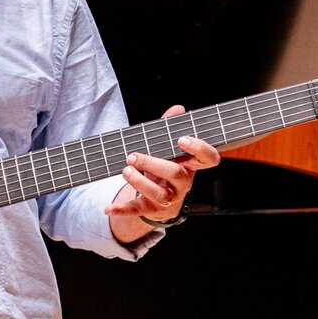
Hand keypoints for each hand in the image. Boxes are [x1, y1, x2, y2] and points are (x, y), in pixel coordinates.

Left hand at [105, 105, 220, 225]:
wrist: (161, 201)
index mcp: (190, 165)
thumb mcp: (168, 150)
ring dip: (140, 182)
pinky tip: (108, 208)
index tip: (181, 139)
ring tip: (125, 171)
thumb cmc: (165, 167)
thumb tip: (178, 109)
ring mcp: (169, 198)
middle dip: (153, 164)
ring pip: (160, 195)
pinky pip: (137, 210)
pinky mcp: (151, 209)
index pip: (209, 159)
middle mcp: (183, 184)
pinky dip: (122, 210)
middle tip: (132, 156)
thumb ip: (170, 129)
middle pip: (176, 174)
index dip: (199, 148)